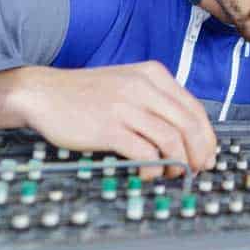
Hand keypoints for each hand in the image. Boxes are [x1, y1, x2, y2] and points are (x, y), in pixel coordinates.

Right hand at [0, 62, 216, 179]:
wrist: (42, 93)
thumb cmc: (86, 95)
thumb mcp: (127, 85)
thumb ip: (154, 103)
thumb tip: (184, 135)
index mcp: (153, 75)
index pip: (194, 108)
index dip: (206, 136)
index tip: (207, 155)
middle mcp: (144, 87)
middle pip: (189, 124)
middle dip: (199, 152)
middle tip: (197, 170)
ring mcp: (126, 106)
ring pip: (172, 139)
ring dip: (178, 162)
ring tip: (172, 174)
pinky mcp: (109, 127)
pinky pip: (145, 152)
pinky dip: (153, 167)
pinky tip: (148, 173)